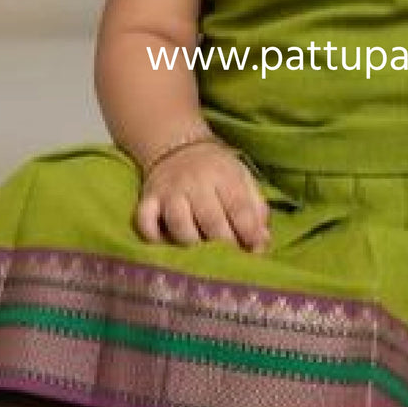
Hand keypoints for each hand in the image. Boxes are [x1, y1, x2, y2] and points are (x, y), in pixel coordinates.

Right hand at [135, 141, 270, 251]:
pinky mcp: (148, 199)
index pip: (239, 207)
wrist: (178, 146)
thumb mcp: (242, 179)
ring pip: (179, 225)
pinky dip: (153, 237)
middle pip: (211, 220)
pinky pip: (145, 221)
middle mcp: (195, 182)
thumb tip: (262, 242)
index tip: (256, 251)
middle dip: (224, 244)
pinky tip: (166, 245)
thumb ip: (256, 209)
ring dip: (193, 244)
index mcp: (224, 176)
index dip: (249, 232)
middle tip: (231, 260)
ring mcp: (169, 191)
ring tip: (202, 256)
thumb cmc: (217, 170)